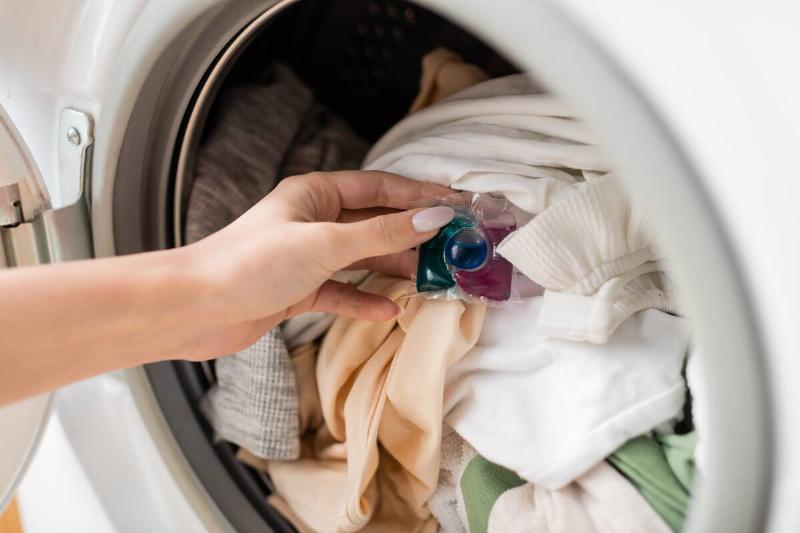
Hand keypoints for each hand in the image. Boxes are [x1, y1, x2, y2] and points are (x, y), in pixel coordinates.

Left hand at [181, 170, 453, 357]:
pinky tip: (389, 309)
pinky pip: (341, 292)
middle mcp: (312, 222)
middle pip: (374, 223)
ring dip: (393, 268)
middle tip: (451, 247)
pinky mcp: (297, 290)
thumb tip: (433, 218)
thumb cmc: (251, 263)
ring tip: (430, 278)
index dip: (419, 194)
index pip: (379, 188)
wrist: (194, 309)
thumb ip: (381, 234)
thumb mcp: (325, 244)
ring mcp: (305, 258)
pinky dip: (364, 300)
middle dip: (411, 234)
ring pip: (360, 259)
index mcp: (315, 195)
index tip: (456, 204)